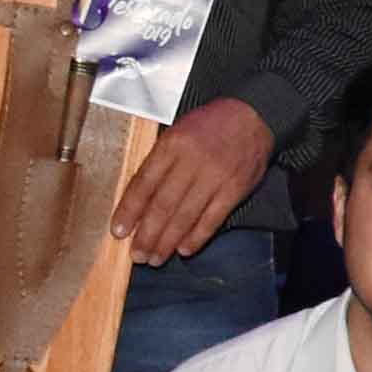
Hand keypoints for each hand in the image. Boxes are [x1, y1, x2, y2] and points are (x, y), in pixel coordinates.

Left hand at [109, 97, 270, 265]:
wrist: (252, 115)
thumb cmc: (210, 125)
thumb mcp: (176, 132)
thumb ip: (159, 162)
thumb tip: (139, 198)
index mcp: (172, 145)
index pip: (144, 183)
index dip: (130, 210)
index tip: (119, 231)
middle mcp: (192, 161)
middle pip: (163, 204)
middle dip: (148, 233)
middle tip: (137, 254)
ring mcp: (215, 176)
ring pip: (186, 215)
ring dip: (168, 240)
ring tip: (156, 257)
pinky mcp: (235, 188)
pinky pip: (213, 218)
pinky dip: (198, 236)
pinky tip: (185, 249)